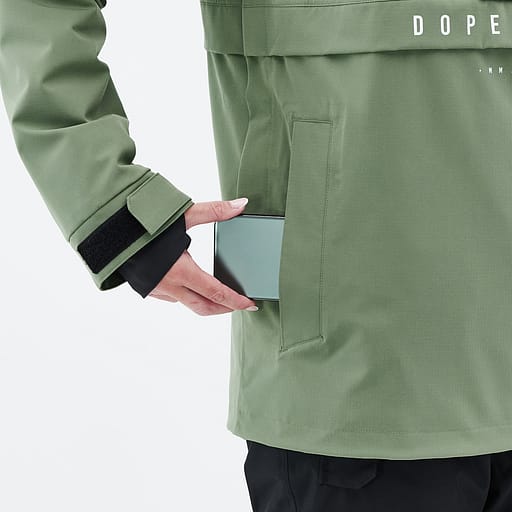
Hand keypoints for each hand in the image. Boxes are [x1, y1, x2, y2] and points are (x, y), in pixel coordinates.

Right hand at [148, 198, 258, 315]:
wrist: (104, 228)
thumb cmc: (141, 222)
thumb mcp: (182, 214)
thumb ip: (215, 211)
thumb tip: (241, 204)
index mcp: (181, 271)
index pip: (216, 293)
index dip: (235, 301)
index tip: (250, 304)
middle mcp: (168, 285)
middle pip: (203, 307)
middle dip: (224, 309)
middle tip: (238, 305)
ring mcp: (155, 289)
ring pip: (186, 304)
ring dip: (204, 302)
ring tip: (216, 294)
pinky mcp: (145, 287)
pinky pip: (171, 298)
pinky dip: (185, 295)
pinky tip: (189, 285)